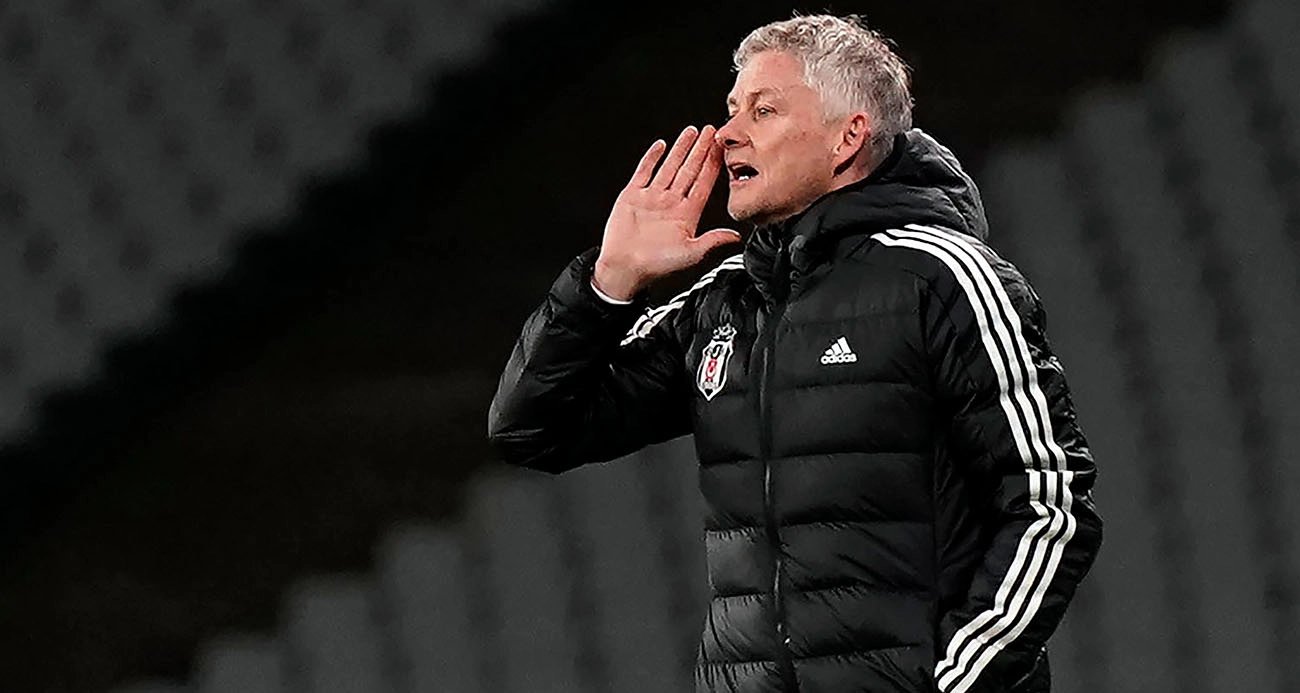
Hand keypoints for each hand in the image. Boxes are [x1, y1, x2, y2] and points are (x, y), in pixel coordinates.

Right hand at [593, 125, 740, 300]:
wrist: (624, 268)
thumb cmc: (655, 265)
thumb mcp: (690, 253)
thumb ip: (713, 241)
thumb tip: (737, 236)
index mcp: (687, 214)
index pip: (704, 183)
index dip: (713, 165)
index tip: (722, 148)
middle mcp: (671, 202)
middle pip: (690, 170)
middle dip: (701, 150)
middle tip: (712, 131)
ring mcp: (652, 197)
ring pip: (670, 167)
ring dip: (681, 149)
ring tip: (692, 132)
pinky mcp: (633, 196)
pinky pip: (644, 172)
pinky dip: (652, 158)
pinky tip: (661, 145)